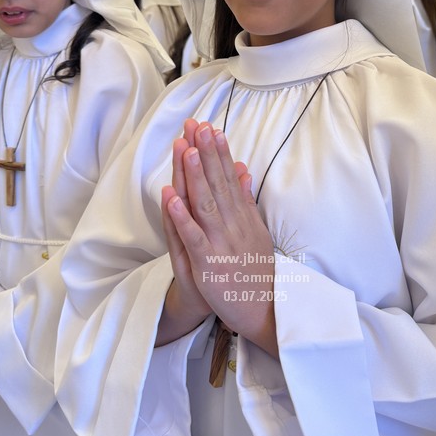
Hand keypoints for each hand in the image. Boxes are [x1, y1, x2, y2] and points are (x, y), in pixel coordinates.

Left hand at [167, 120, 277, 356]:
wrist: (264, 311)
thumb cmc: (256, 271)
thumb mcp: (255, 230)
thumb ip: (246, 200)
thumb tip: (242, 169)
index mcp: (242, 216)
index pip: (228, 177)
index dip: (218, 152)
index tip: (210, 127)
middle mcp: (233, 224)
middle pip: (217, 183)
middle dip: (205, 152)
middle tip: (197, 125)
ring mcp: (221, 242)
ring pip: (205, 203)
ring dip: (195, 175)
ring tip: (186, 148)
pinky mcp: (209, 263)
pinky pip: (193, 236)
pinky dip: (181, 216)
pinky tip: (171, 196)